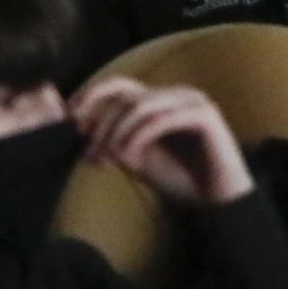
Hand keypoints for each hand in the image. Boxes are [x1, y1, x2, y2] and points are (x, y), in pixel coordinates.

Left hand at [70, 76, 255, 207]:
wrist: (217, 202)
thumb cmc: (181, 180)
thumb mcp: (138, 159)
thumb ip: (117, 142)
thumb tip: (87, 131)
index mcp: (162, 100)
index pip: (121, 86)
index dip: (92, 96)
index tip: (70, 119)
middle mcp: (177, 94)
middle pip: (128, 94)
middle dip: (102, 121)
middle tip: (89, 151)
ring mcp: (193, 101)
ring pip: (142, 105)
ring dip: (118, 131)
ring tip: (108, 157)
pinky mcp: (204, 115)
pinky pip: (162, 119)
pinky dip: (139, 136)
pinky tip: (128, 156)